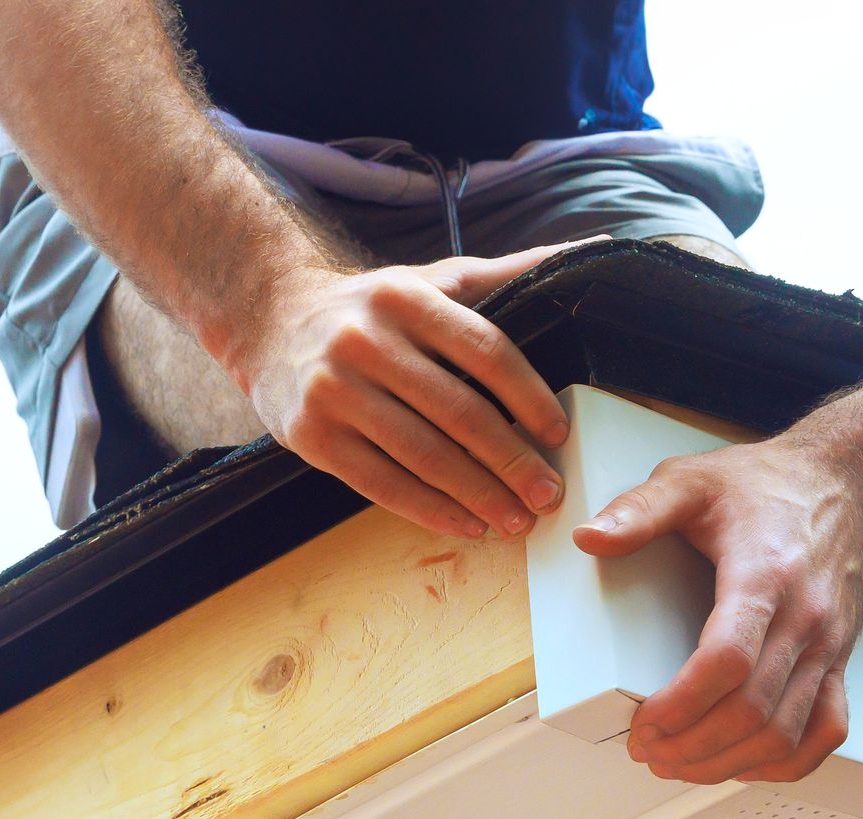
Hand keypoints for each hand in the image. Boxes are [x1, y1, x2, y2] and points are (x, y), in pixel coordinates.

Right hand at [226, 242, 599, 539]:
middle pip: (457, 412)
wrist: (271, 322)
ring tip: (516, 519)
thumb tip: (590, 251)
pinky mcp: (311, 436)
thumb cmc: (370, 308)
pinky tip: (466, 523)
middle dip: (510, 461)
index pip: (484, 350)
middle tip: (548, 494)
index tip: (557, 433)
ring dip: (477, 495)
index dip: (527, 396)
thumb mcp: (432, 279)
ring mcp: (333, 391)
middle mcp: (365, 341)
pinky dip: (429, 509)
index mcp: (405, 298)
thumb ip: (505, 274)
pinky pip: (380, 483)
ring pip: (421, 455)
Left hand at [574, 434, 862, 783]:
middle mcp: (804, 618)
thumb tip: (590, 537)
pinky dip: (786, 760)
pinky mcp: (840, 658)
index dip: (681, 705)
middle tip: (646, 751)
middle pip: (753, 710)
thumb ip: (639, 509)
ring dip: (729, 762)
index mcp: (763, 576)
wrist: (850, 482)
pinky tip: (744, 763)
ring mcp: (828, 644)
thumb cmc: (767, 486)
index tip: (643, 724)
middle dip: (692, 744)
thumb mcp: (691, 480)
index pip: (728, 661)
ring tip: (679, 764)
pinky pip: (826, 729)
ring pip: (786, 731)